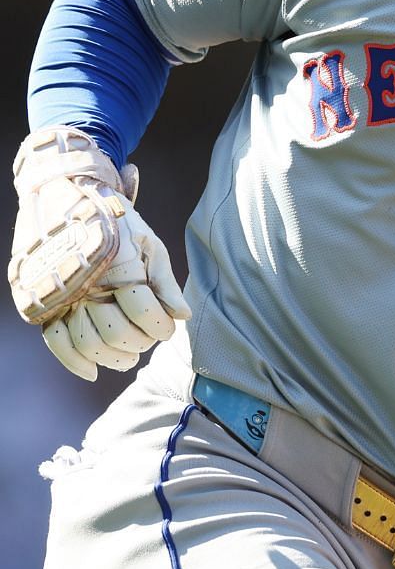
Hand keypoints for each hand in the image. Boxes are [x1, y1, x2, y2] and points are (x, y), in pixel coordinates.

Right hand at [11, 127, 190, 380]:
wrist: (62, 196)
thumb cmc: (113, 220)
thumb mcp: (147, 241)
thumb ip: (164, 281)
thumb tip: (182, 317)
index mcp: (116, 264)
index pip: (144, 312)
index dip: (160, 328)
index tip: (167, 330)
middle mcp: (84, 282)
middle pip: (115, 332)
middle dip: (139, 343)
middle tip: (149, 340)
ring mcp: (58, 294)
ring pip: (87, 343)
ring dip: (113, 357)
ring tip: (129, 356)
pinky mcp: (38, 302)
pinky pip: (55, 342)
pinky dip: (75, 363)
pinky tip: (93, 372)